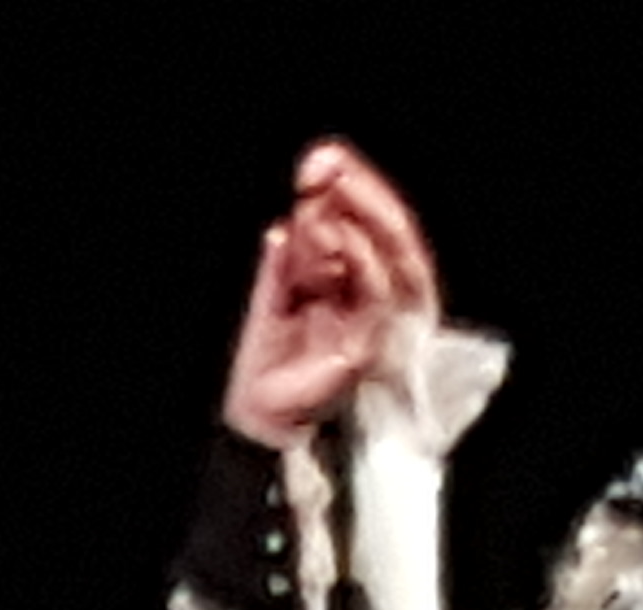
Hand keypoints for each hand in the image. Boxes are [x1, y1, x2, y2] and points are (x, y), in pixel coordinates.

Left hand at [222, 141, 433, 447]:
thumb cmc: (267, 365)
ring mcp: (381, 320)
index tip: (322, 158)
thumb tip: (286, 223)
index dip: (350, 189)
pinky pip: (373, 292)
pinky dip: (357, 258)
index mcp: (358, 283)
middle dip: (358, 191)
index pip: (367, 225)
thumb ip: (286, 264)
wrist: (255, 419)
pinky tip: (334, 232)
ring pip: (388, 253)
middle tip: (328, 160)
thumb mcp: (275, 299)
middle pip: (387, 231)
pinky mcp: (373, 343)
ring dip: (356, 215)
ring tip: (324, 190)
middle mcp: (378, 297)